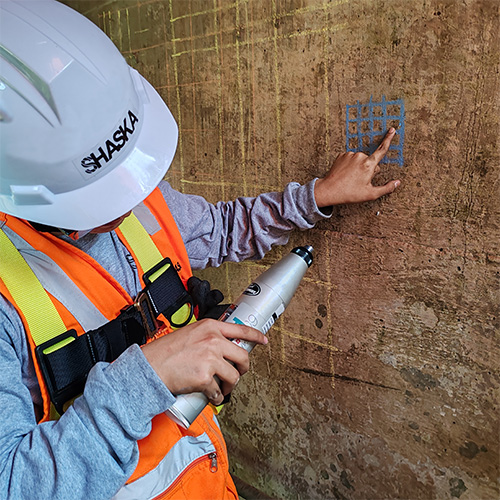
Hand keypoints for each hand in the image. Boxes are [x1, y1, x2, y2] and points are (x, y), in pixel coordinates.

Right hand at [141, 319, 267, 404]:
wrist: (150, 367)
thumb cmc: (164, 352)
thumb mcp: (190, 334)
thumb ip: (207, 338)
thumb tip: (221, 348)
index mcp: (210, 327)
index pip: (241, 330)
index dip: (256, 336)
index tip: (263, 341)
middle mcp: (213, 340)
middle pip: (242, 356)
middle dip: (243, 369)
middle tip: (238, 374)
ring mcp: (210, 359)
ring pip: (234, 376)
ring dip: (230, 386)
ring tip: (222, 389)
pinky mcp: (205, 377)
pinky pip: (218, 391)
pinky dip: (216, 397)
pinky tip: (211, 396)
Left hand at [314, 128, 400, 206]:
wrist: (329, 190)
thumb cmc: (349, 193)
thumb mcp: (370, 194)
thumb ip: (387, 188)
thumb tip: (397, 183)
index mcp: (369, 165)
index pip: (382, 149)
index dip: (388, 139)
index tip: (392, 130)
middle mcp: (360, 156)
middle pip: (370, 161)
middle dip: (369, 169)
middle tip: (360, 181)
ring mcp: (350, 155)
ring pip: (360, 160)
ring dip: (359, 167)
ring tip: (351, 178)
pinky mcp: (341, 155)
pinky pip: (350, 159)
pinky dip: (350, 165)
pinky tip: (346, 174)